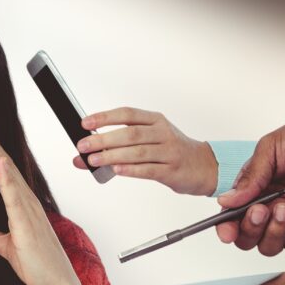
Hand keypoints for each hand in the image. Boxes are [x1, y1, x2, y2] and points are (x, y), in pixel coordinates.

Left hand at [0, 123, 84, 284]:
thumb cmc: (38, 267)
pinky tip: (0, 163)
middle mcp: (28, 204)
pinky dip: (8, 179)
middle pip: (7, 168)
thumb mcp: (4, 247)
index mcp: (22, 207)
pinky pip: (16, 198)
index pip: (3, 174)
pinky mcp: (28, 225)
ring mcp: (30, 212)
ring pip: (10, 176)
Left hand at [75, 107, 217, 195]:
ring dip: (113, 156)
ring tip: (94, 160)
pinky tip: (116, 170)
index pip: (127, 114)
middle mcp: (163, 133)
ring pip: (138, 152)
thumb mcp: (147, 141)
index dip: (105, 117)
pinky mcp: (172, 170)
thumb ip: (116, 146)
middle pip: (130, 133)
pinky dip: (131, 170)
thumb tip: (80, 157)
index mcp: (155, 120)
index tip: (85, 123)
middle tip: (84, 145)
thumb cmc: (170, 151)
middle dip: (104, 139)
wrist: (204, 166)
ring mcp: (169, 151)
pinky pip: (149, 169)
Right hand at [216, 88, 284, 254]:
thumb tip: (226, 201)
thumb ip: (250, 177)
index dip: (226, 228)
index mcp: (252, 188)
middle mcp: (267, 205)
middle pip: (247, 237)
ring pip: (270, 245)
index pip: (231, 216)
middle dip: (251, 229)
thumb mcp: (271, 148)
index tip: (227, 231)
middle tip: (262, 210)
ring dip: (274, 232)